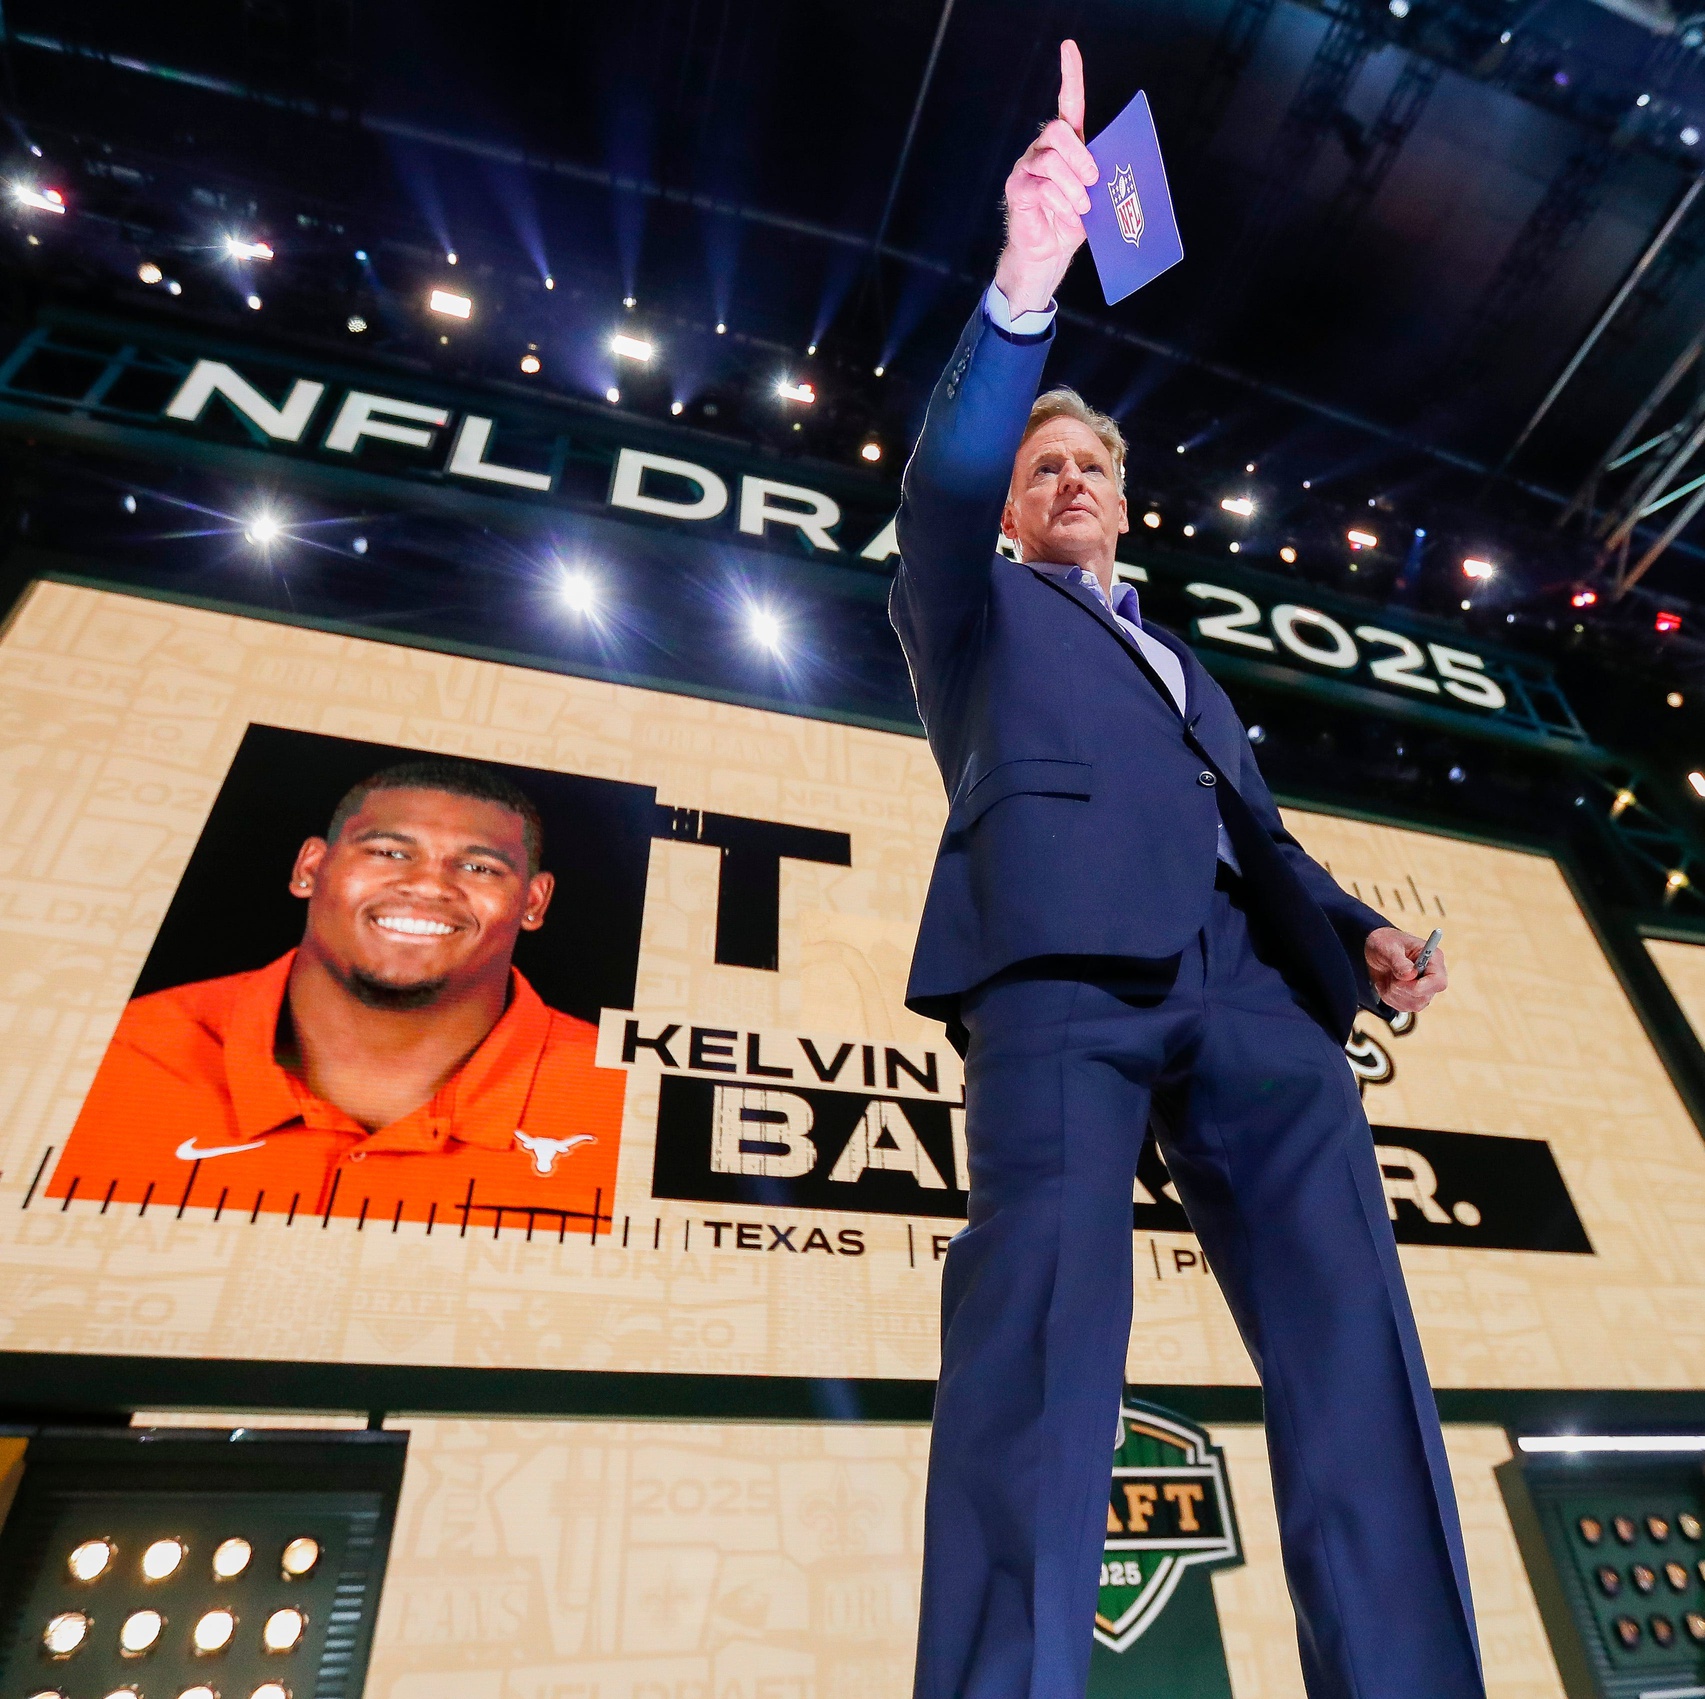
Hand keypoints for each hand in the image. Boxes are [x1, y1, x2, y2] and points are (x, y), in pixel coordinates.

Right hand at [993, 40, 1098, 314]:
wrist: (1049, 254)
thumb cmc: (1072, 223)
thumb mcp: (1095, 196)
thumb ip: (1101, 176)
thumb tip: (1113, 169)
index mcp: (1066, 147)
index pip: (1067, 103)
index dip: (1069, 74)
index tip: (1069, 47)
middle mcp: (1043, 150)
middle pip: (1057, 130)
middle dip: (1079, 154)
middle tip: (1094, 178)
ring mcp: (1027, 168)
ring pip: (1051, 160)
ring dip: (1073, 184)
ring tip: (1083, 205)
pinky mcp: (1018, 189)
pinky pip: (1041, 185)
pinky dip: (1060, 199)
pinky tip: (1068, 212)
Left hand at [1365, 926, 1447, 1013]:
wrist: (1376, 951)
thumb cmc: (1386, 943)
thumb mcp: (1389, 948)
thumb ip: (1399, 961)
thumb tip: (1410, 975)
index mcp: (1433, 958)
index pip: (1438, 981)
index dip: (1422, 986)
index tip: (1402, 980)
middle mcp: (1433, 976)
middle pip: (1425, 996)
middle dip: (1403, 989)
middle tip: (1392, 976)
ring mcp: (1425, 989)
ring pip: (1414, 1005)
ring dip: (1395, 994)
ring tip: (1388, 978)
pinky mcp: (1414, 998)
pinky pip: (1404, 1007)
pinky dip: (1390, 998)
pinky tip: (1387, 984)